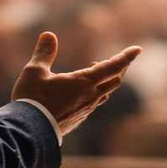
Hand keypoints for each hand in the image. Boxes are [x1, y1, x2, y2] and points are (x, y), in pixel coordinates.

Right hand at [11, 32, 140, 136]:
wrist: (29, 133)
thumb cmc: (32, 100)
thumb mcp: (34, 72)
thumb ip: (44, 52)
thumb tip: (49, 34)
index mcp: (84, 83)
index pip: (112, 66)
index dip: (126, 56)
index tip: (137, 49)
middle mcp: (90, 97)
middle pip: (115, 80)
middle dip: (119, 67)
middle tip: (119, 58)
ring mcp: (86, 110)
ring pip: (106, 93)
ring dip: (107, 80)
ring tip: (96, 71)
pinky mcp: (79, 119)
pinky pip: (95, 103)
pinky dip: (96, 92)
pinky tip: (84, 92)